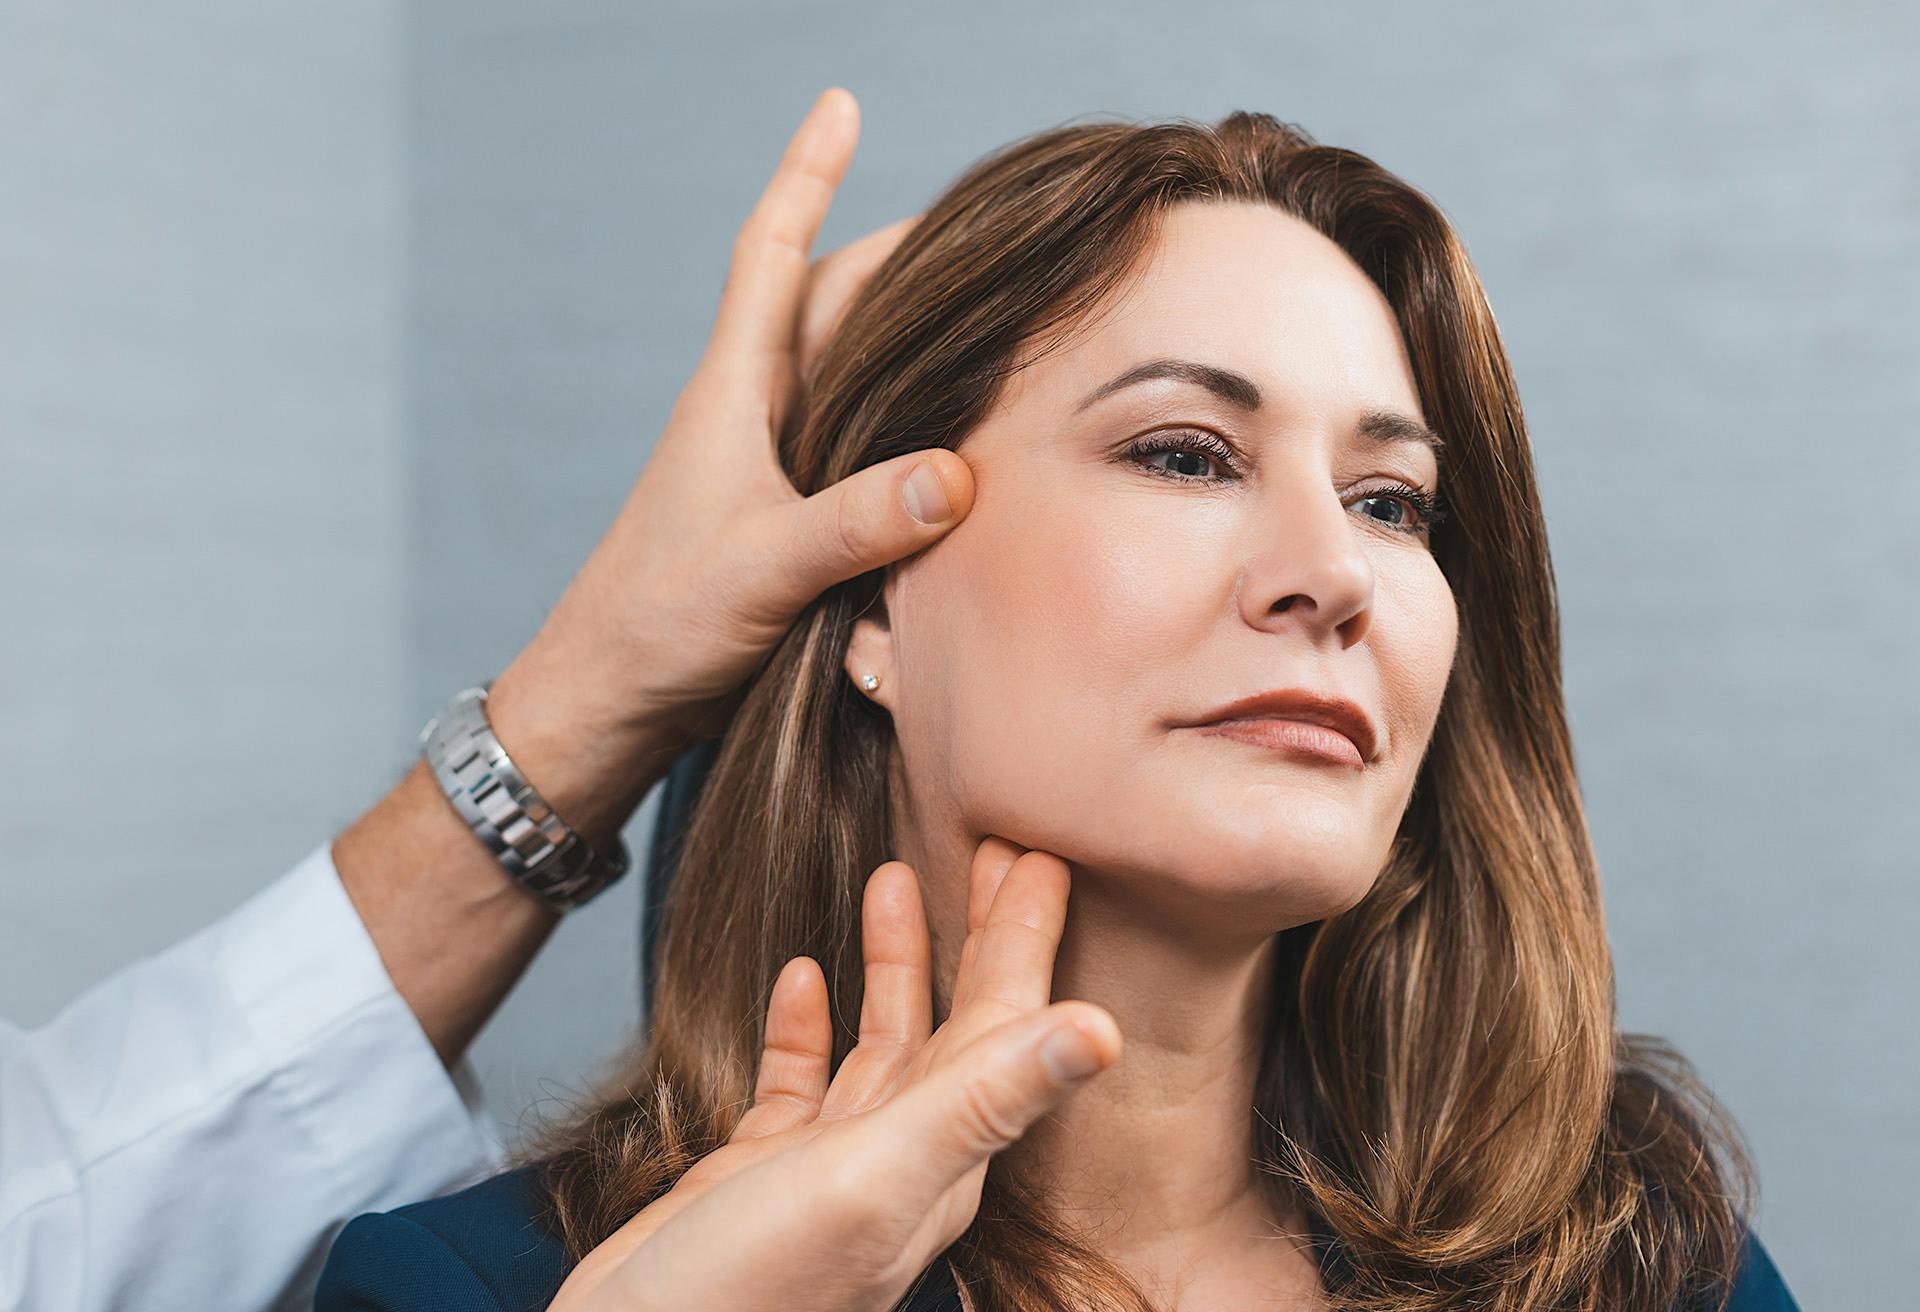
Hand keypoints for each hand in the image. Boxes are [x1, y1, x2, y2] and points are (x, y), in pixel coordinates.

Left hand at [485, 87, 973, 840]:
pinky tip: (961, 442)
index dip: (806, 176)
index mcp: (734, 394)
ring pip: (858, 376)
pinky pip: (866, 449)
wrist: (613, 699)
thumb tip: (954, 473)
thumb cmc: (659, 623)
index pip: (775, 256)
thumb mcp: (762, 567)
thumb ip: (854, 522)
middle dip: (902, 255)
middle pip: (837, 303)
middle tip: (985, 226)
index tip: (837, 104)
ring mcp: (776, 467)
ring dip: (914, 341)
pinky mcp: (793, 519)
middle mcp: (757, 415)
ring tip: (995, 314)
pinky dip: (913, 430)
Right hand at [547, 838, 1122, 1311]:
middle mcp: (904, 1157)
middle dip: (979, 934)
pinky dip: (808, 1023)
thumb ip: (984, 1099)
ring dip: (894, 962)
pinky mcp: (764, 1173)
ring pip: (884, 1042)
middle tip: (998, 846)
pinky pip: (802, 1080)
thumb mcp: (877, 1177)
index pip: (1007, 1023)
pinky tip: (802, 974)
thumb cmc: (749, 1290)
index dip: (1026, 938)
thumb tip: (1103, 1032)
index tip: (1047, 856)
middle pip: (958, 1023)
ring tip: (892, 877)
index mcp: (947, 1154)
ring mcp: (834, 1166)